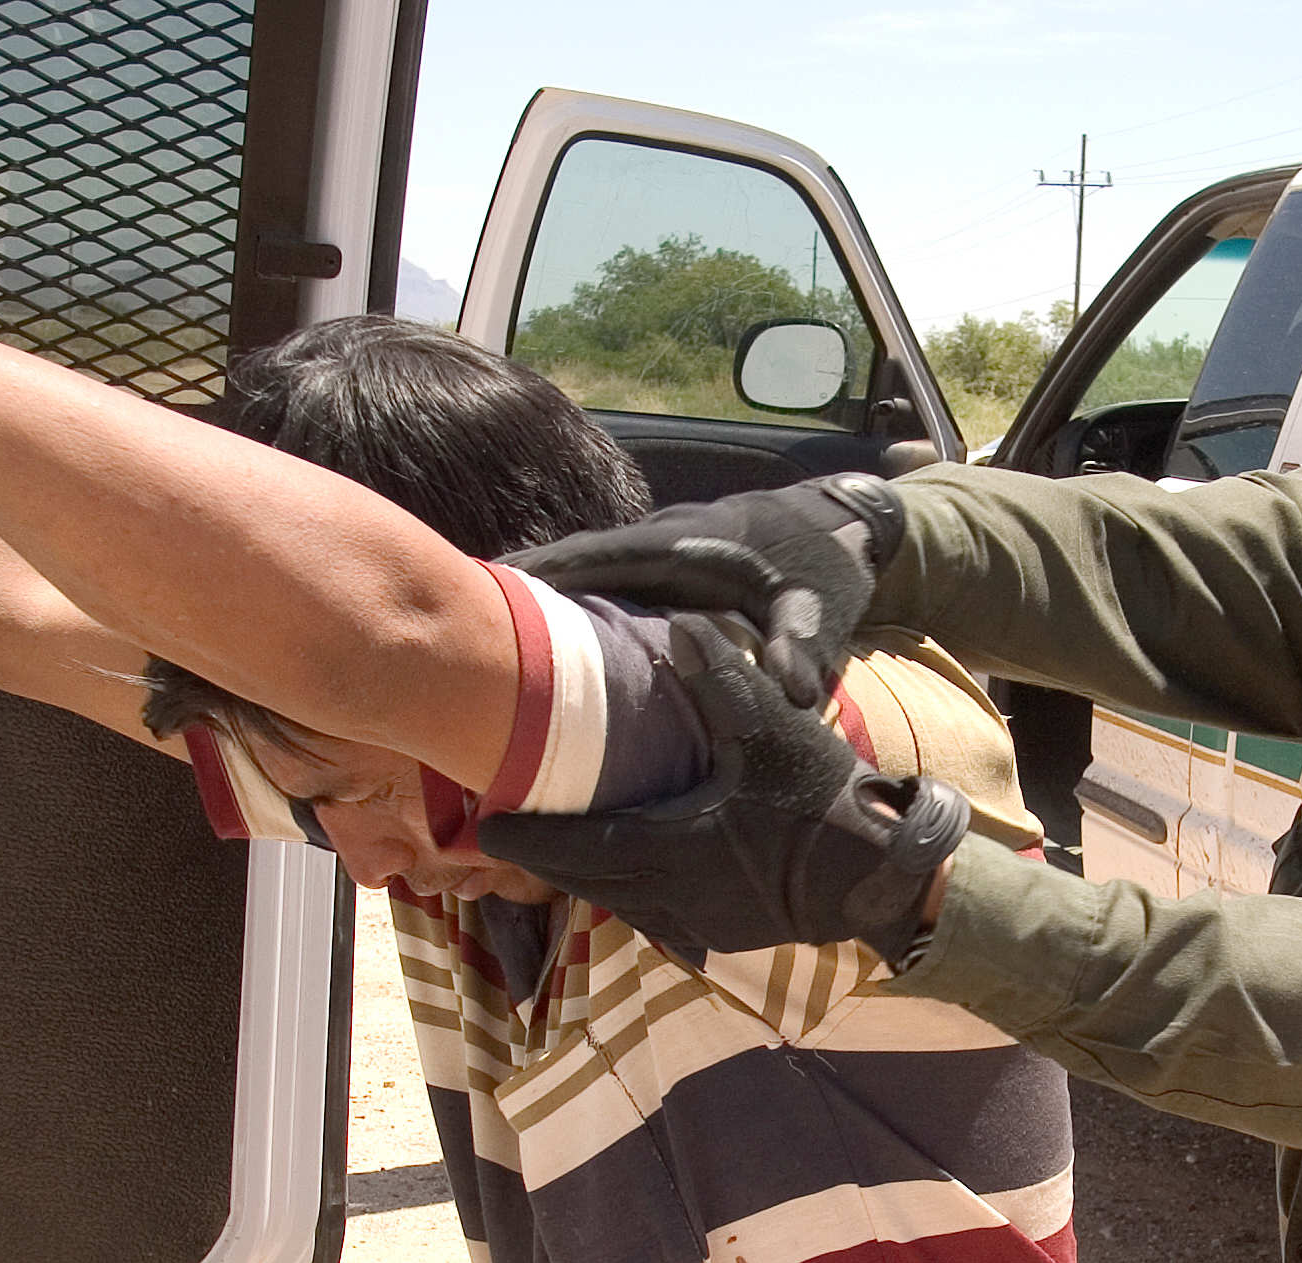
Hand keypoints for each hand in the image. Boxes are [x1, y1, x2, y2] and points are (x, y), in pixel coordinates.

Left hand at [477, 613, 967, 963]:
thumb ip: (720, 679)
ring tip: (552, 847)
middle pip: (586, 880)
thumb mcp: (774, 731)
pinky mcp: (721, 935)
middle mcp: (673, 896)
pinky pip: (654, 915)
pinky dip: (627, 891)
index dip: (529, 836)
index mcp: (672, 849)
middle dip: (544, 858)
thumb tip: (678, 625)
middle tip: (503, 831)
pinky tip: (623, 867)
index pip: (577, 847)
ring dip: (584, 876)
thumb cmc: (825, 801)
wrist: (882, 876)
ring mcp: (697, 923)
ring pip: (618, 902)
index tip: (485, 823)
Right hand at [500, 474, 903, 708]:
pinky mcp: (664, 569)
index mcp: (688, 548)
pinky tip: (542, 645)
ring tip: (484, 640)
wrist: (842, 532)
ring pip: (588, 577)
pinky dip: (573, 608)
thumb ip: (804, 649)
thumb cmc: (826, 573)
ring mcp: (659, 554)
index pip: (601, 556)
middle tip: (458, 620)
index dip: (547, 572)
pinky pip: (607, 587)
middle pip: (576, 566)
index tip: (492, 586)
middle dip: (523, 590)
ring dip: (542, 601)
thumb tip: (794, 691)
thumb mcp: (821, 611)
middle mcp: (662, 543)